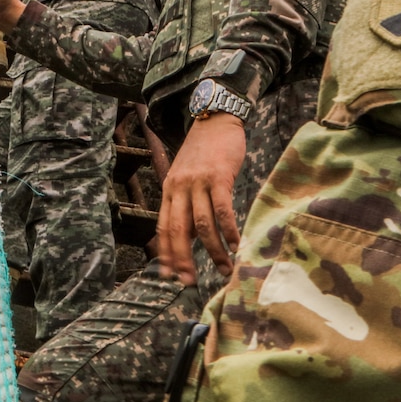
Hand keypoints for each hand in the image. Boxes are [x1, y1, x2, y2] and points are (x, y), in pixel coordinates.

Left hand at [157, 114, 245, 284]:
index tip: (169, 276)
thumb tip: (192, 236)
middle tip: (190, 282)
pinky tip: (237, 244)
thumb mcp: (185, 176)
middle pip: (178, 230)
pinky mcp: (219, 176)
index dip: (166, 253)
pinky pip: (222, 209)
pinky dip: (229, 230)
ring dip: (213, 250)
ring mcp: (198, 181)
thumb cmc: (204, 151)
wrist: (215, 119)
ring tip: (224, 268)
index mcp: (169, 189)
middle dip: (183, 259)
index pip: (163, 227)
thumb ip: (186, 203)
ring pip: (202, 224)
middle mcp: (179, 187)